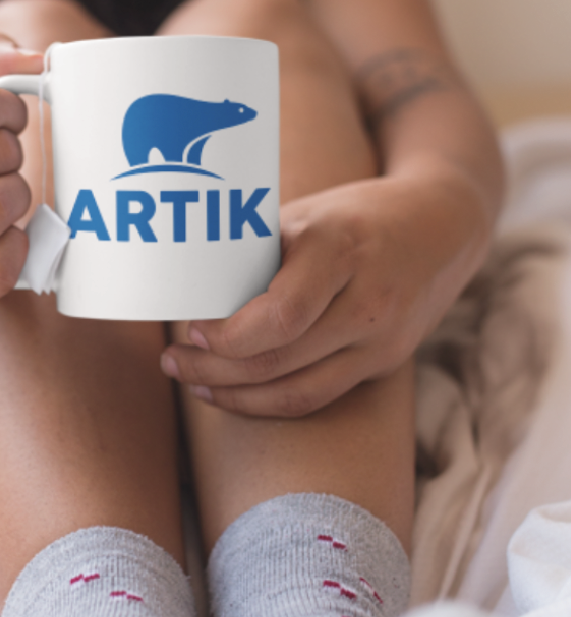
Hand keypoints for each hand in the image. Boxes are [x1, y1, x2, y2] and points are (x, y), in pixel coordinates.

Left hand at [159, 171, 488, 416]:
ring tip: (192, 382)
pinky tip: (234, 392)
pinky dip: (270, 401)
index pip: (282, 315)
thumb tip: (186, 285)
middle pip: (281, 359)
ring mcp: (383, 340)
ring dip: (236, 396)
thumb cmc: (354, 216)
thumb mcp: (304, 215)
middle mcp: (368, 302)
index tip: (191, 329)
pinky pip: (320, 395)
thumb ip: (255, 251)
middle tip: (171, 361)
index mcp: (341, 252)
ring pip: (299, 391)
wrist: (444, 226)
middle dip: (214, 369)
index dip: (229, 335)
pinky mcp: (386, 363)